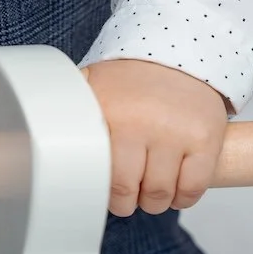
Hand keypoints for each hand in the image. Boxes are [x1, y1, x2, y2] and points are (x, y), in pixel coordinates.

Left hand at [82, 59, 228, 218]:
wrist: (181, 52)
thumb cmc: (133, 78)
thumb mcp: (95, 84)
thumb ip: (73, 111)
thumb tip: (46, 137)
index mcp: (110, 111)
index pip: (100, 173)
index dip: (101, 190)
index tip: (102, 189)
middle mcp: (142, 123)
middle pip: (129, 191)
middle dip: (126, 201)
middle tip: (127, 195)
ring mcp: (176, 133)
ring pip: (160, 195)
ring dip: (154, 201)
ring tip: (149, 189)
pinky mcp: (205, 140)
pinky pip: (192, 189)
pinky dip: (183, 198)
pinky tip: (176, 188)